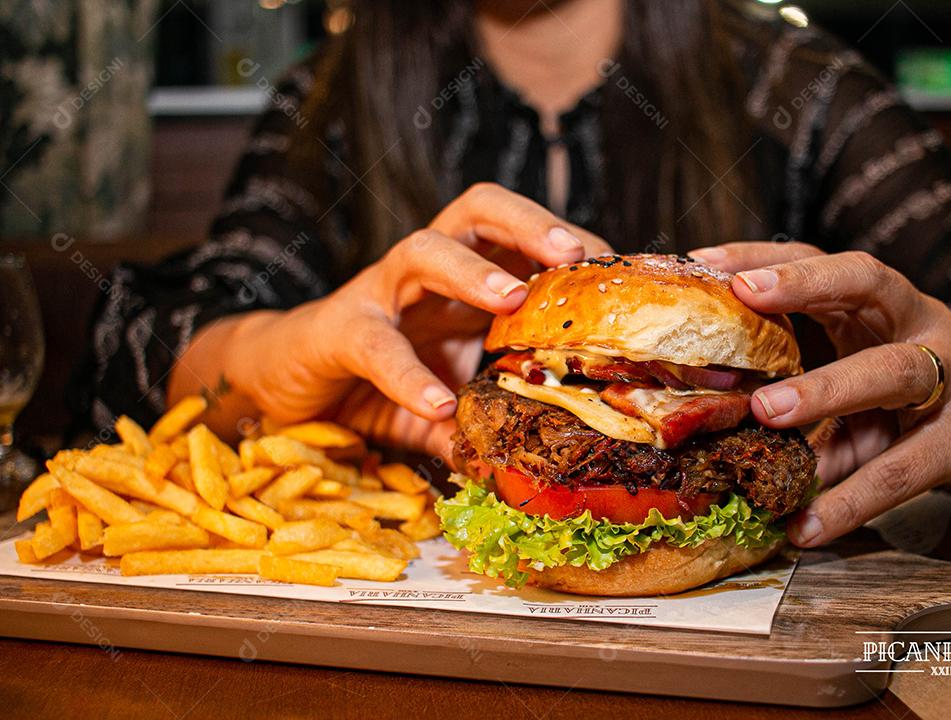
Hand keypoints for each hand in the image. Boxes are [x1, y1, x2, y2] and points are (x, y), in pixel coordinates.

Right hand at [225, 183, 610, 458]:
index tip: (620, 274)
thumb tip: (552, 451)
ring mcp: (380, 294)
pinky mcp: (337, 329)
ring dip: (472, 269)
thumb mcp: (449, 402)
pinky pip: (375, 342)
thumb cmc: (375, 383)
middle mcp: (427, 275)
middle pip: (478, 212)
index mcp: (463, 282)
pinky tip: (440, 403)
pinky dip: (408, 373)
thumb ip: (489, 417)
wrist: (286, 387)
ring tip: (513, 298)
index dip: (571, 246)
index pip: (522, 240)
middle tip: (577, 253)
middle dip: (530, 224)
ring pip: (423, 249)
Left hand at [691, 242, 950, 546]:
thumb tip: (716, 432)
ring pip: (892, 370)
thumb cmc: (920, 408)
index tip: (705, 259)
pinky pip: (905, 469)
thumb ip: (801, 405)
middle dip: (804, 284)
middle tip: (745, 294)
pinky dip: (852, 499)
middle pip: (868, 282)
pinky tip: (808, 524)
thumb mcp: (860, 392)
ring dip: (827, 388)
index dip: (766, 255)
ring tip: (767, 414)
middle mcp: (921, 324)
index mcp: (883, 307)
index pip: (824, 262)